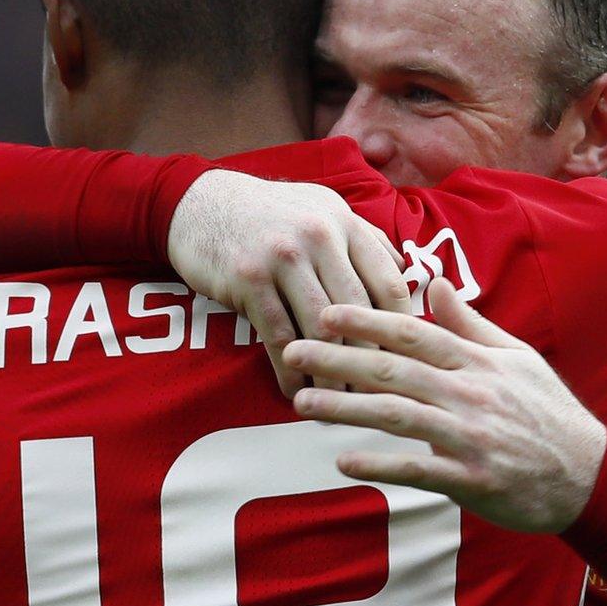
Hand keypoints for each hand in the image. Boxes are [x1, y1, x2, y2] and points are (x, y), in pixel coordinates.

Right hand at [167, 169, 412, 395]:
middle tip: (377, 394)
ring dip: (332, 370)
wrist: (200, 204)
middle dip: (369, 358)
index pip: (388, 282)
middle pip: (358, 309)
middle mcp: (318, 235)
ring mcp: (282, 256)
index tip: (403, 361)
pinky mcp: (248, 278)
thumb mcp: (321, 210)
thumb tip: (406, 275)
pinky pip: (277, 336)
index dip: (400, 327)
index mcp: (344, 222)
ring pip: (320, 327)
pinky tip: (297, 391)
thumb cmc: (270, 214)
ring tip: (339, 401)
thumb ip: (363, 240)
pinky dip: (290, 370)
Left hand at [282, 279, 606, 532]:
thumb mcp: (516, 359)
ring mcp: (472, 436)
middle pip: (395, 369)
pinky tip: (344, 461)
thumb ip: (471, 324)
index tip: (326, 314)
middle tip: (293, 352)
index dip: (367, 321)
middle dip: (339, 358)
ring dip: (346, 408)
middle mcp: (471, 392)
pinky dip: (381, 464)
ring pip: (399, 414)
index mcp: (478, 361)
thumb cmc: (548, 414)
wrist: (588, 474)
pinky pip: (420, 469)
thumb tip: (436, 283)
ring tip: (303, 402)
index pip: (414, 333)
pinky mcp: (474, 478)